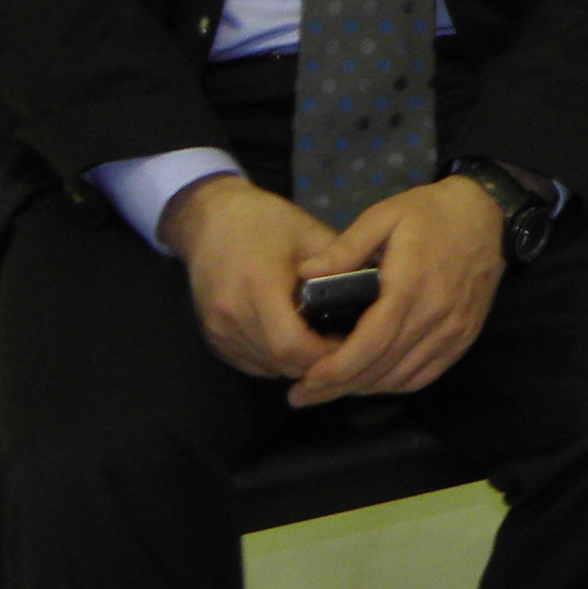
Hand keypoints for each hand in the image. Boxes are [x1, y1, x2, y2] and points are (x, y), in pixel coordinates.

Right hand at [160, 173, 338, 382]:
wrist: (211, 220)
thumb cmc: (266, 222)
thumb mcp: (310, 234)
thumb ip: (340, 268)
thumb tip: (376, 298)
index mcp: (258, 285)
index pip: (292, 345)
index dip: (326, 353)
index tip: (352, 342)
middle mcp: (232, 314)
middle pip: (282, 362)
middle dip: (318, 362)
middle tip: (346, 344)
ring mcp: (218, 330)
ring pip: (268, 368)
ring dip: (298, 363)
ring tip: (323, 341)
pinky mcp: (213, 339)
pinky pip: (253, 364)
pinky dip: (277, 359)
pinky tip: (295, 338)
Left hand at [291, 175, 508, 404]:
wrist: (487, 215)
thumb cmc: (431, 214)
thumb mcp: (384, 215)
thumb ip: (345, 247)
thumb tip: (305, 275)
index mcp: (410, 286)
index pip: (371, 343)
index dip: (336, 368)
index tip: (307, 379)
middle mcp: (435, 316)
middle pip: (381, 368)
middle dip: (338, 386)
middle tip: (303, 393)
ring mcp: (453, 332)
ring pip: (401, 377)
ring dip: (363, 388)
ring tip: (330, 388)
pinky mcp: (463, 338)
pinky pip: (424, 376)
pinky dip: (393, 384)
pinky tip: (370, 380)